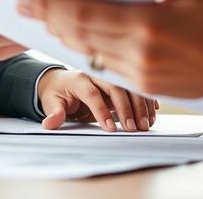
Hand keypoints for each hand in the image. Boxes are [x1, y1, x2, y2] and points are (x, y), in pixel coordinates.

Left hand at [16, 0, 202, 99]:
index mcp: (148, 24)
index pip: (84, 12)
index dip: (50, 1)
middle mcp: (139, 53)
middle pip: (78, 34)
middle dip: (46, 16)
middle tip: (21, 1)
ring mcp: (141, 74)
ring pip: (88, 52)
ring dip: (60, 33)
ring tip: (39, 16)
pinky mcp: (146, 86)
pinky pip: (105, 66)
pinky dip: (84, 49)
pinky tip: (72, 36)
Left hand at [36, 68, 158, 131]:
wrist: (61, 80)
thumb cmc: (56, 93)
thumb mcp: (50, 102)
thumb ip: (53, 113)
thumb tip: (49, 124)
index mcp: (79, 79)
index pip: (92, 93)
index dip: (102, 110)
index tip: (110, 128)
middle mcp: (97, 74)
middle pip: (116, 88)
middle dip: (127, 108)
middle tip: (134, 128)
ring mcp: (110, 76)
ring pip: (129, 87)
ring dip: (140, 105)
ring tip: (146, 124)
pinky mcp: (119, 82)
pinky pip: (135, 88)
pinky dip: (145, 100)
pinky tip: (153, 113)